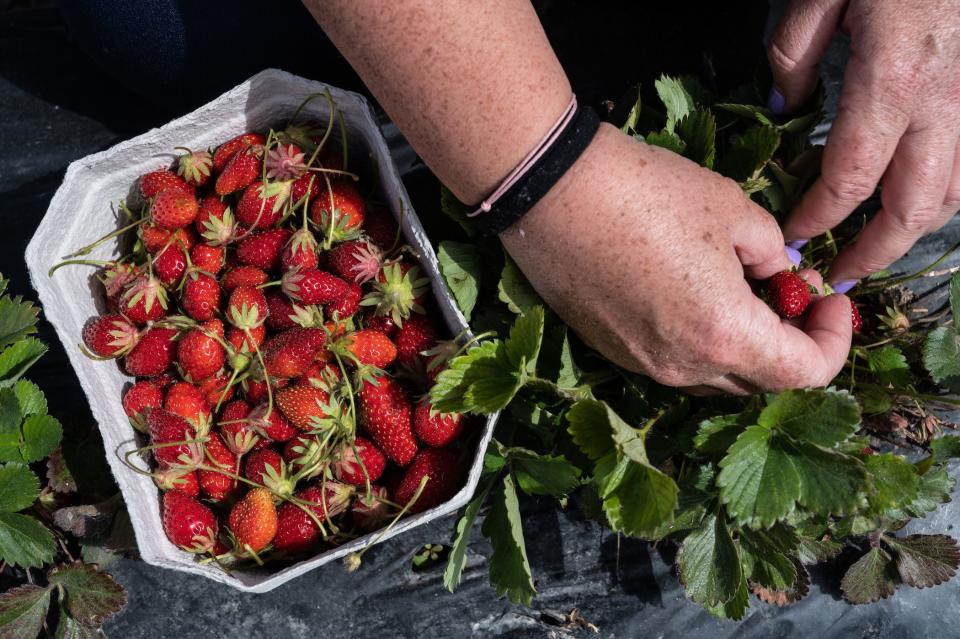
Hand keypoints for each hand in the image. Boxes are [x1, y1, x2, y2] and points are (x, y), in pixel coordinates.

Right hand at [500, 124, 851, 393]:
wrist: (551, 194)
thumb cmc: (647, 193)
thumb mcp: (734, 209)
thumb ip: (774, 254)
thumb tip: (779, 275)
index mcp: (725, 334)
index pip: (807, 372)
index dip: (833, 339)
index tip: (828, 298)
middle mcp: (685, 367)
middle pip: (761, 382)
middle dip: (790, 342)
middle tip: (789, 291)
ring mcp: (643, 366)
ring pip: (715, 376)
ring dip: (742, 346)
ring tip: (738, 292)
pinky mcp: (613, 353)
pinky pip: (674, 363)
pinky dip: (699, 341)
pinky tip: (687, 293)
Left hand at [769, 0, 959, 288]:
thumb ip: (794, 53)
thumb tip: (784, 106)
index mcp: (892, 82)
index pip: (852, 177)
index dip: (821, 217)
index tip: (794, 239)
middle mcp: (942, 103)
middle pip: (915, 204)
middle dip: (875, 251)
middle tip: (840, 276)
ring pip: (955, 190)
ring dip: (913, 228)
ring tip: (873, 247)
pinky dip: (943, 194)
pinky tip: (913, 201)